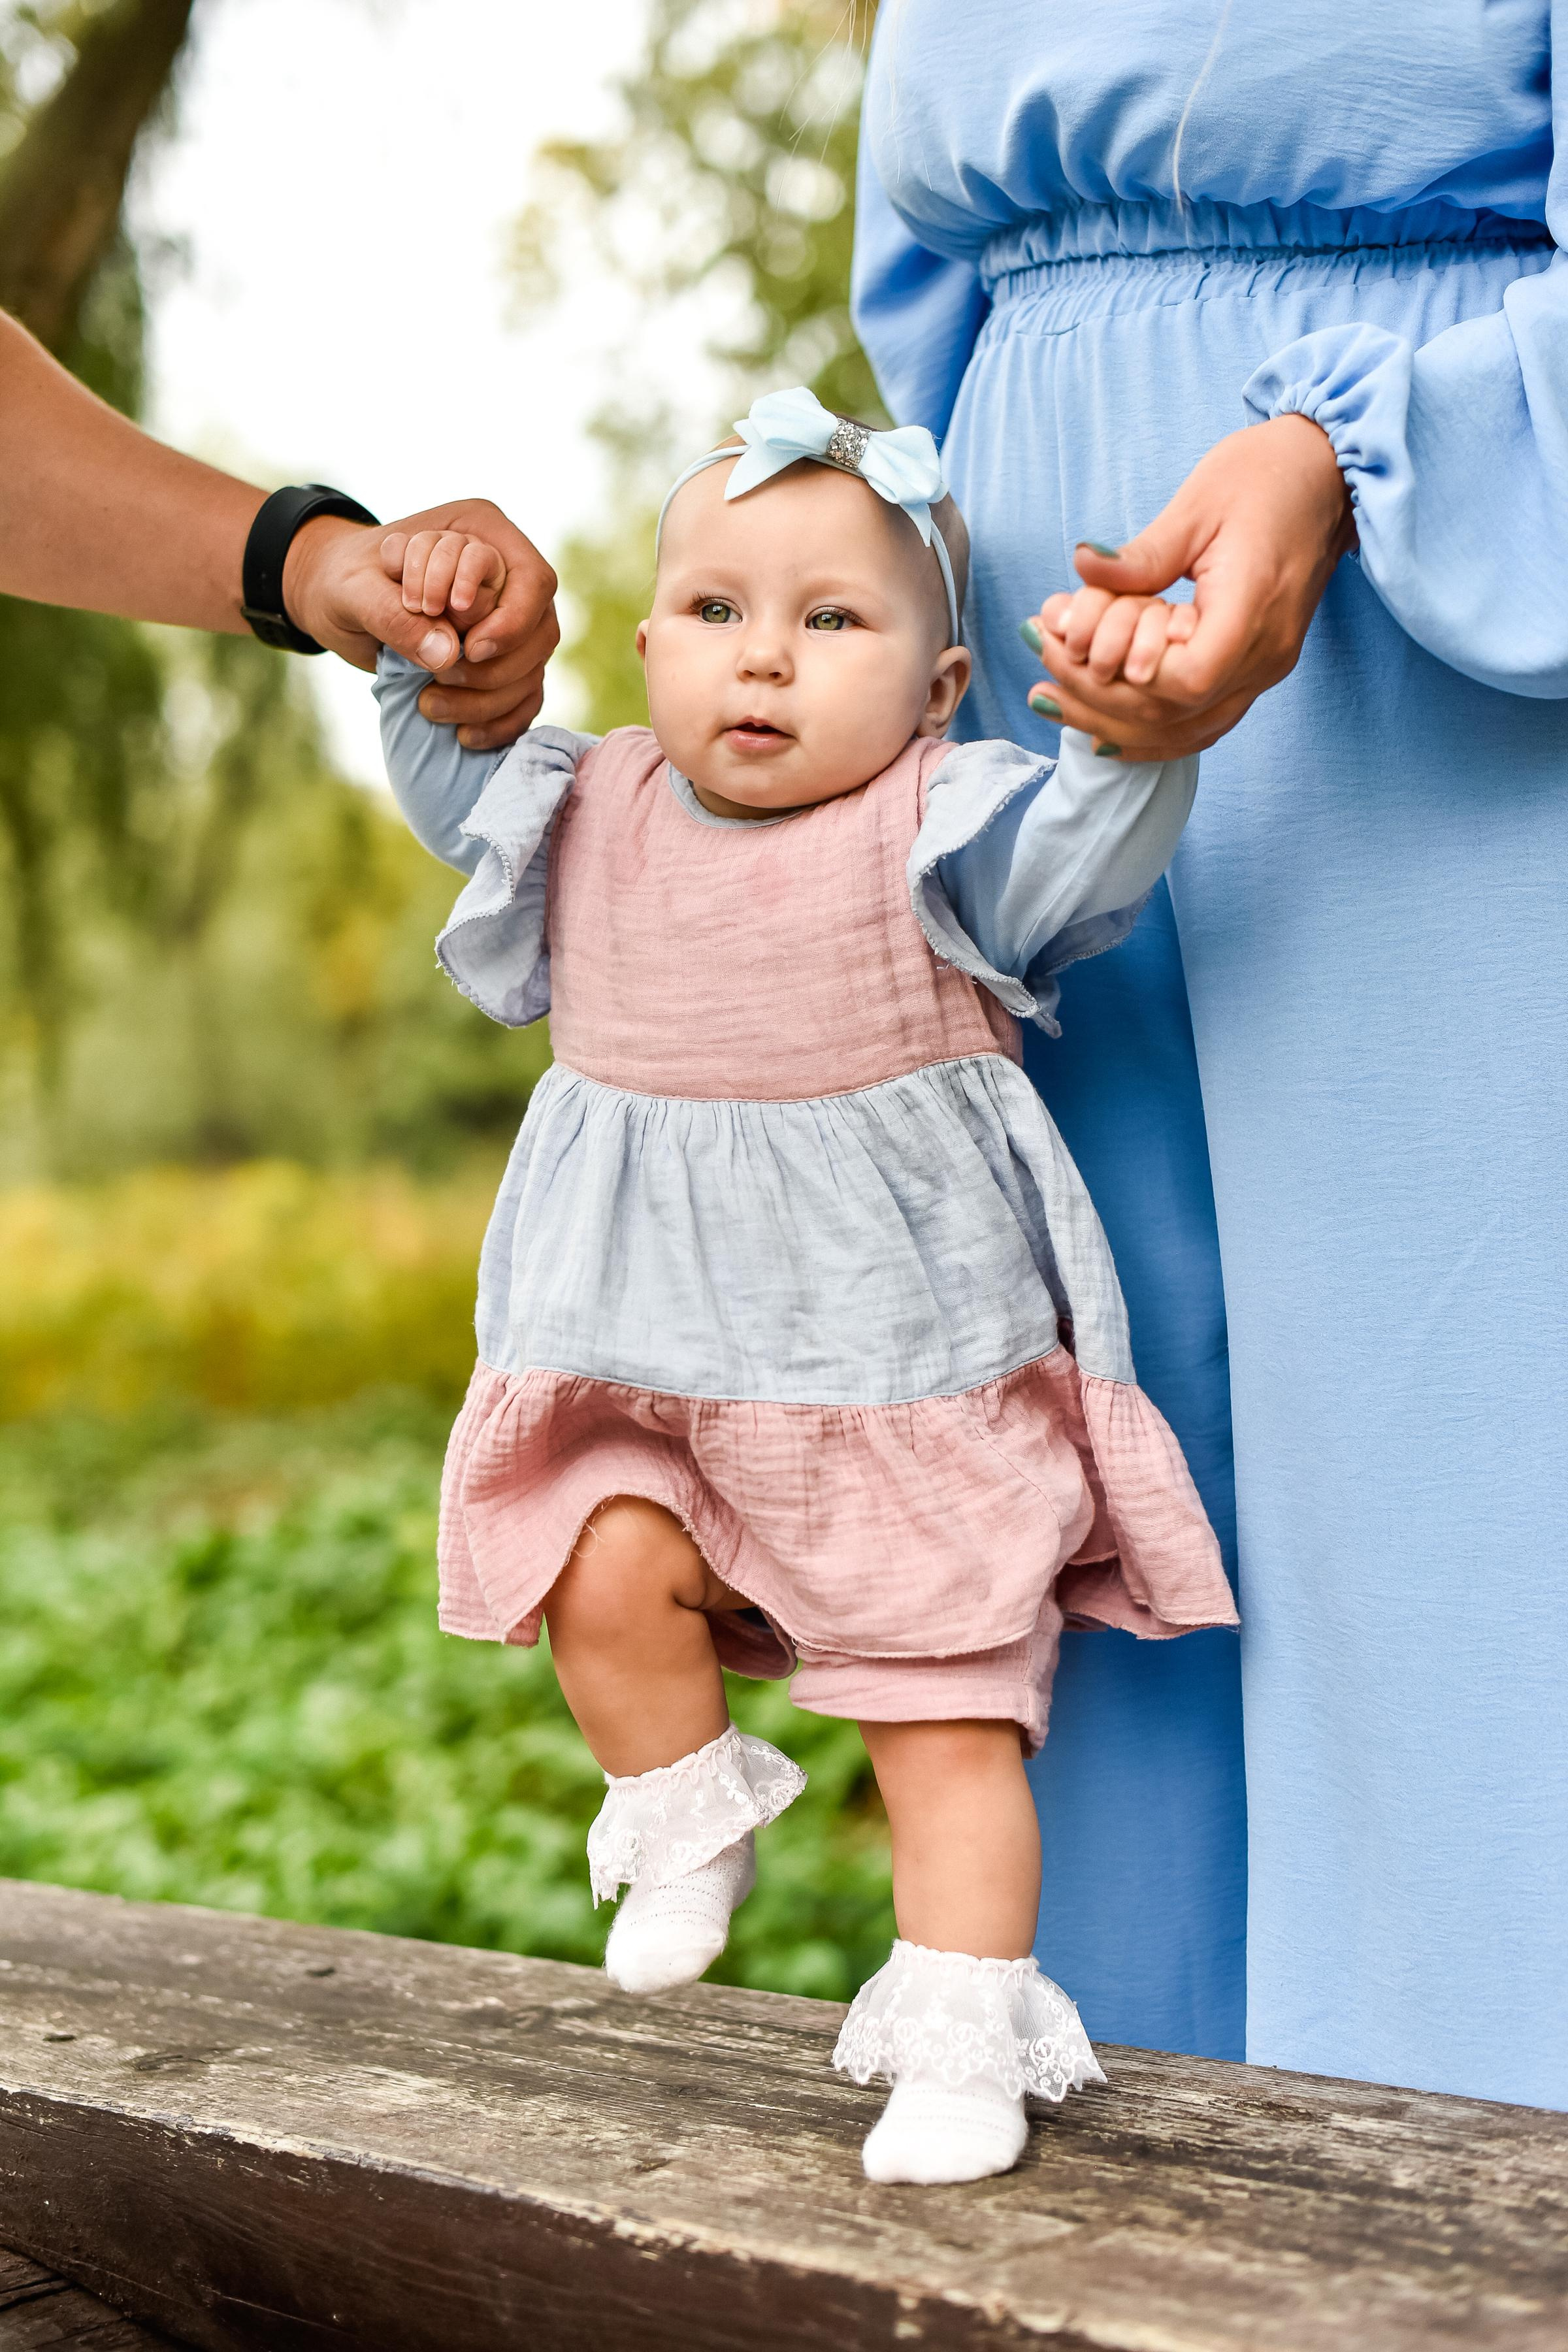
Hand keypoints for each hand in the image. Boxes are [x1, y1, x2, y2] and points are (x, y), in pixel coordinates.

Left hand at [283, 497, 559, 748]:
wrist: (334, 600)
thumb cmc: (344, 579)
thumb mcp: (354, 590)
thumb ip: (394, 615)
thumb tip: (449, 656)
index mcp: (480, 531)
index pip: (530, 579)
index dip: (509, 620)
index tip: (466, 646)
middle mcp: (505, 575)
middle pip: (540, 628)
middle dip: (496, 665)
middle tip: (439, 677)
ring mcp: (507, 621)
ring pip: (533, 668)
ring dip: (490, 699)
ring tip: (429, 705)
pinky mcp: (499, 661)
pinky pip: (523, 699)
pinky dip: (500, 723)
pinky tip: (463, 736)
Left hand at [1023, 415, 1355, 757]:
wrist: (1325, 475)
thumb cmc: (1266, 476)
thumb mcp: (1198, 504)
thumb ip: (1142, 554)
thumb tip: (1083, 564)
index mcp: (1254, 609)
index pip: (1189, 678)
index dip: (1131, 675)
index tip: (1082, 645)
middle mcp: (1266, 655)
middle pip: (1176, 713)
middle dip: (1097, 693)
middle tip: (1041, 653)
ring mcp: (1265, 670)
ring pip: (1186, 730)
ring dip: (1114, 721)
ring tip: (1051, 697)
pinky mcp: (1256, 670)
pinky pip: (1202, 722)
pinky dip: (1150, 731)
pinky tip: (1100, 732)